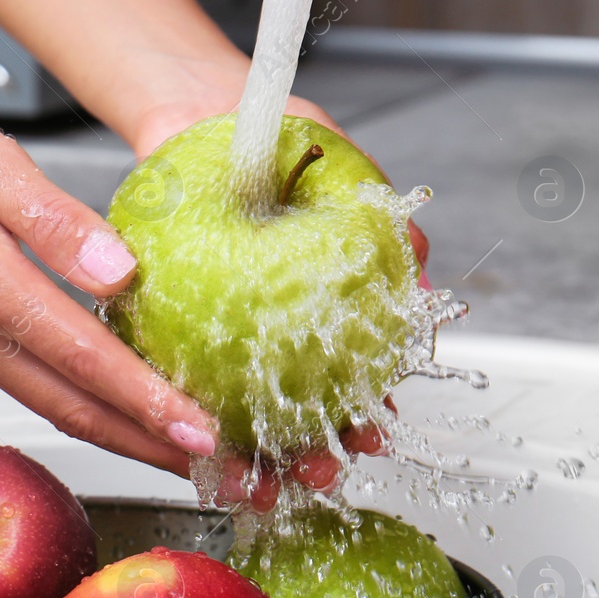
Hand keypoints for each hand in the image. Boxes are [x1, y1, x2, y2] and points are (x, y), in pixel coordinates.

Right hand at [0, 86, 222, 483]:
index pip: (84, 360)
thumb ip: (58, 221)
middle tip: (216, 472)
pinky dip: (88, 411)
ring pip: (57, 409)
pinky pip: (37, 389)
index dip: (147, 402)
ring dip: (124, 439)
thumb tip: (122, 274)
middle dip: (150, 447)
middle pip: (75, 411)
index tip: (201, 433)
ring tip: (182, 455)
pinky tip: (124, 410)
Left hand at [110, 52, 433, 507]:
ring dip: (258, 453)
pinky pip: (190, 383)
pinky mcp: (184, 333)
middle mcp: (285, 324)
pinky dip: (197, 419)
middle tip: (315, 473)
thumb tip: (414, 260)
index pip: (357, 367)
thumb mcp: (324, 151)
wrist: (191, 115)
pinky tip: (197, 451)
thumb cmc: (263, 130)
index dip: (367, 408)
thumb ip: (369, 206)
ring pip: (249, 409)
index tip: (369, 434)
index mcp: (330, 294)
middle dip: (315, 452)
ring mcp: (234, 333)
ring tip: (261, 481)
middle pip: (307, 405)